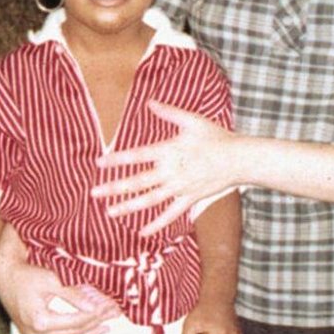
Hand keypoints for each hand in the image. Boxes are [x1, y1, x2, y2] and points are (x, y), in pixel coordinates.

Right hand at [1, 268, 118, 333]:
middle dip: (96, 324)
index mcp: (40, 321)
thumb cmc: (27, 275)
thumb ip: (72, 295)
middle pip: (74, 333)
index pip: (77, 321)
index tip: (110, 307)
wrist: (5, 276)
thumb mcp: (51, 281)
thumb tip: (94, 307)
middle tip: (113, 315)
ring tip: (105, 329)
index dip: (96, 315)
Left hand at [93, 101, 236, 234]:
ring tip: (109, 213)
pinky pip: (170, 215)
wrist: (239, 159)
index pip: (137, 156)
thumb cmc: (216, 137)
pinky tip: (142, 231)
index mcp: (169, 151)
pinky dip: (157, 224)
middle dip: (114, 188)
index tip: (98, 163)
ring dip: (128, 207)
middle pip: (138, 182)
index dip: (116, 159)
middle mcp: (171, 172)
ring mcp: (180, 188)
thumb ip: (169, 113)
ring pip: (149, 200)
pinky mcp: (190, 199)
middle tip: (94, 193)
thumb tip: (150, 102)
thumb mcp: (192, 121)